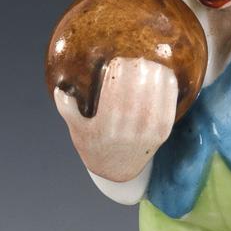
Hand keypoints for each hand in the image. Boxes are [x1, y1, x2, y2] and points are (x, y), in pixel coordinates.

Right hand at [54, 57, 177, 181]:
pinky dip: (168, 89)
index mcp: (106, 127)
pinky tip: (166, 75)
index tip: (117, 61)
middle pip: (137, 93)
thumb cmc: (94, 146)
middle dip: (138, 71)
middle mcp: (128, 131)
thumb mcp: (77, 131)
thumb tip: (61, 90)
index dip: (119, 74)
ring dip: (155, 76)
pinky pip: (169, 106)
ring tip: (150, 63)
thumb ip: (67, 110)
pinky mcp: (163, 134)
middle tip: (136, 59)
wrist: (117, 172)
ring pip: (155, 97)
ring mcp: (148, 133)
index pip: (115, 94)